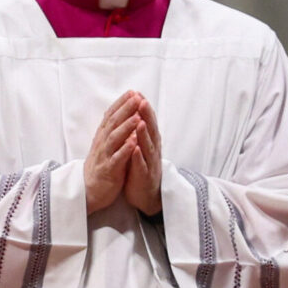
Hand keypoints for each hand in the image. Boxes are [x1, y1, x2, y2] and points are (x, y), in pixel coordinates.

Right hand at [84, 91, 140, 213]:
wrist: (89, 190)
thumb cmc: (101, 165)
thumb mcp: (105, 144)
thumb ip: (112, 129)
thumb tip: (121, 112)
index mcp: (103, 136)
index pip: (111, 115)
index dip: (121, 104)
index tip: (132, 92)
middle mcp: (102, 143)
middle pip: (113, 123)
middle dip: (125, 110)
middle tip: (136, 97)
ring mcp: (105, 156)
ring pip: (115, 138)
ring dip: (126, 127)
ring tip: (137, 117)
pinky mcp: (109, 170)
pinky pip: (117, 159)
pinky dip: (125, 150)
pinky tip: (134, 143)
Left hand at [123, 96, 162, 214]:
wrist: (146, 194)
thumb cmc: (141, 167)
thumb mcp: (141, 146)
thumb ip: (140, 131)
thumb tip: (137, 111)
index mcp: (150, 142)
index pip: (147, 122)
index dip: (143, 108)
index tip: (137, 93)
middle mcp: (152, 150)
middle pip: (150, 130)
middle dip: (146, 116)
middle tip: (142, 101)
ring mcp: (150, 163)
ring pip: (147, 147)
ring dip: (144, 134)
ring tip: (139, 122)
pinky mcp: (145, 176)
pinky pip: (142, 166)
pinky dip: (139, 157)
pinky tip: (135, 149)